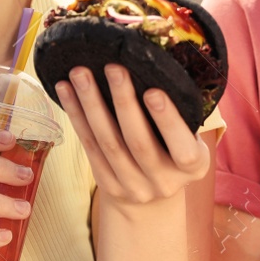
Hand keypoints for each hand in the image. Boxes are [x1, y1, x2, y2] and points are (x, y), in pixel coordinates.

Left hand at [55, 64, 210, 209]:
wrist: (153, 195)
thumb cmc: (175, 151)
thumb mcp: (190, 140)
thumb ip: (183, 115)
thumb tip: (160, 65)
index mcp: (193, 166)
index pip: (183, 148)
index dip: (167, 120)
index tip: (153, 91)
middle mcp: (165, 181)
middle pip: (139, 142)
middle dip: (124, 102)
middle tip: (113, 68)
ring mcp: (135, 187)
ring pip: (108, 144)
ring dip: (91, 105)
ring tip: (80, 73)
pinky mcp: (109, 185)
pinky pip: (89, 147)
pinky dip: (77, 117)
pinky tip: (66, 91)